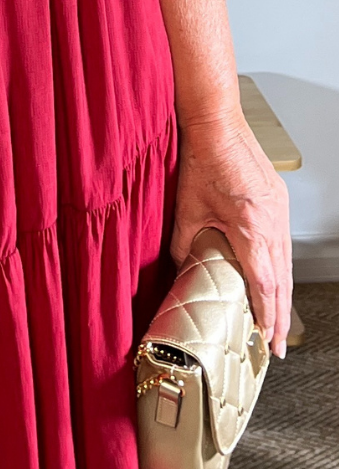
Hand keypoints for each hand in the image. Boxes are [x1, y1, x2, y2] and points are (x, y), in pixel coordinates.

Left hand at [171, 113, 292, 358]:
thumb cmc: (202, 158)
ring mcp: (279, 210)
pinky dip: (280, 268)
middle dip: (281, 317)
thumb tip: (184, 271)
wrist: (217, 122)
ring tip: (278, 322)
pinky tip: (274, 281)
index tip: (267, 340)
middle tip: (277, 345)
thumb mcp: (187, 210)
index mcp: (251, 226)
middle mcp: (272, 221)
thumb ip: (186, 246)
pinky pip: (282, 244)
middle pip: (282, 280)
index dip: (267, 315)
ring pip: (285, 263)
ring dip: (282, 295)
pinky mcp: (278, 201)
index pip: (264, 283)